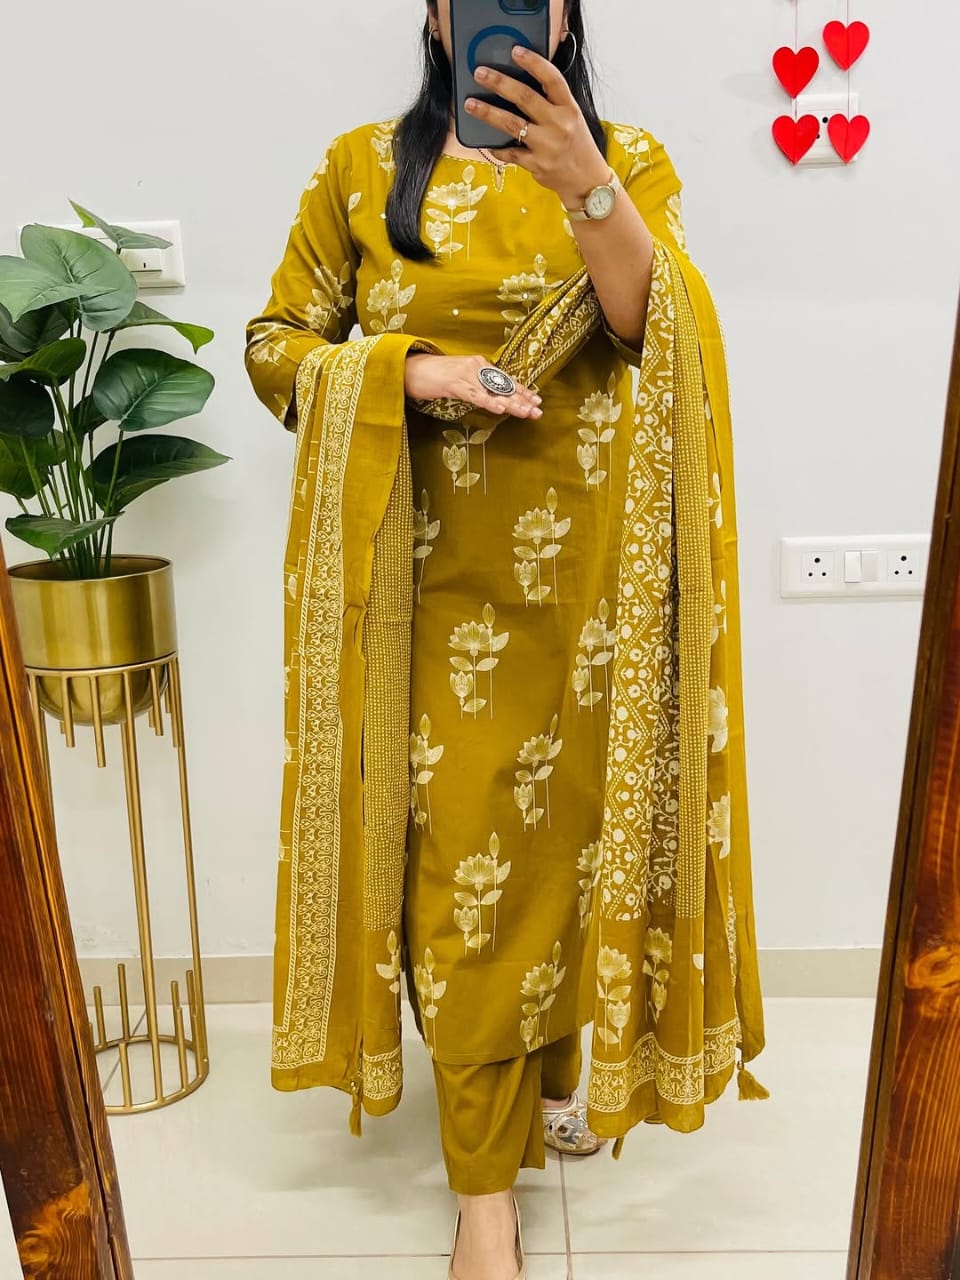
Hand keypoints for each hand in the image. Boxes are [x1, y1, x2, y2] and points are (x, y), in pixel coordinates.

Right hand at [405, 354, 542, 419]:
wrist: (411, 369)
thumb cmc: (435, 377)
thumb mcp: (461, 381)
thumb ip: (477, 387)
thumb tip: (494, 399)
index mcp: (479, 365)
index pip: (505, 380)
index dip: (522, 391)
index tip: (537, 401)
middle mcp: (476, 366)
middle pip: (504, 386)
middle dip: (522, 400)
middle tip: (538, 411)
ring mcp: (466, 374)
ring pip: (493, 391)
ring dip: (511, 403)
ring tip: (526, 412)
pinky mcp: (454, 383)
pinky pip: (475, 395)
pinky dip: (489, 402)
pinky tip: (501, 409)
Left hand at [465, 47, 610, 207]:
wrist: (586, 181)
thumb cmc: (576, 145)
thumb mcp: (572, 118)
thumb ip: (552, 102)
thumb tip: (521, 85)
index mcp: (569, 108)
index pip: (552, 79)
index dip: (533, 62)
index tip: (515, 51)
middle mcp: (559, 125)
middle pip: (525, 98)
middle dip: (500, 83)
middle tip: (480, 73)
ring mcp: (547, 146)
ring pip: (512, 124)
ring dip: (488, 112)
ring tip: (470, 104)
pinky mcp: (536, 165)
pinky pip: (510, 153)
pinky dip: (497, 147)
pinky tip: (485, 141)